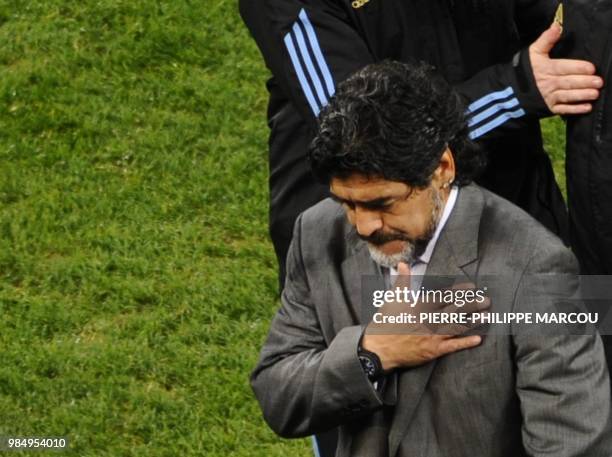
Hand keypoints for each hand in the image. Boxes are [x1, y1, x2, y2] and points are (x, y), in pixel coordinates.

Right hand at [362, 262, 488, 370]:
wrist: (379, 347)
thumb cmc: (385, 322)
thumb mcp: (392, 298)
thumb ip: (402, 281)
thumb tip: (404, 264)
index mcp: (420, 305)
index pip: (444, 295)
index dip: (459, 291)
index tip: (471, 287)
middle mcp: (429, 319)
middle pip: (454, 309)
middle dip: (471, 304)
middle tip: (486, 300)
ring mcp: (432, 335)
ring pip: (456, 326)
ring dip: (472, 321)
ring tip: (486, 316)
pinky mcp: (433, 350)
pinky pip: (452, 346)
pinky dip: (465, 342)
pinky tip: (478, 339)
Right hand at [529, 22, 602, 114]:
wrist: (509, 93)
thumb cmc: (524, 71)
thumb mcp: (533, 52)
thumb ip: (547, 39)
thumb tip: (557, 26)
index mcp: (546, 69)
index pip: (563, 67)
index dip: (577, 68)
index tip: (591, 68)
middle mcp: (548, 84)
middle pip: (568, 82)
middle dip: (584, 82)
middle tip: (598, 82)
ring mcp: (548, 97)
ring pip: (567, 96)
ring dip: (581, 95)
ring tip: (594, 94)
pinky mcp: (548, 108)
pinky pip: (562, 110)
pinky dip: (574, 109)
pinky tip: (586, 107)